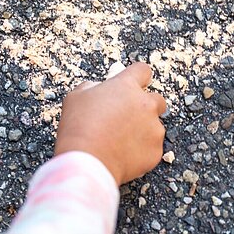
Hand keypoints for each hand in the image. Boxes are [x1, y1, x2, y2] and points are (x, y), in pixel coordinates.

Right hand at [54, 63, 165, 185]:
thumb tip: (98, 90)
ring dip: (143, 130)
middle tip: (127, 117)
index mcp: (126, 86)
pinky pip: (152, 148)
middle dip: (146, 106)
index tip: (134, 83)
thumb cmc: (78, 128)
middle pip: (157, 99)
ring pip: (155, 126)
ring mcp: (154, 129)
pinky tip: (123, 154)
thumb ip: (92, 88)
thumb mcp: (76, 97)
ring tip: (120, 141)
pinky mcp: (156, 151)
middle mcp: (145, 104)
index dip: (138, 77)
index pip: (142, 71)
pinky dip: (141, 150)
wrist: (87, 162)